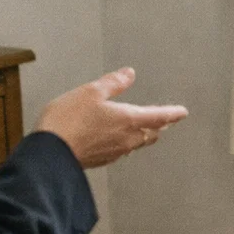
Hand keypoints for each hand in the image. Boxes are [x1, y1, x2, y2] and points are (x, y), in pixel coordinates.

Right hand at [35, 68, 188, 169]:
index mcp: (129, 120)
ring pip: (137, 143)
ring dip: (143, 135)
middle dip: (159, 126)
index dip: (172, 113)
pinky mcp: (101, 160)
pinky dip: (125, 142)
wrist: (50, 154)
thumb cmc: (70, 120)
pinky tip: (118, 139)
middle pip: (150, 133)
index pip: (159, 116)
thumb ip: (113, 83)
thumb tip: (129, 74)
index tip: (182, 112)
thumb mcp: (91, 92)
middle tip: (164, 121)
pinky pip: (121, 150)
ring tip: (145, 129)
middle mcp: (127, 139)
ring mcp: (115, 152)